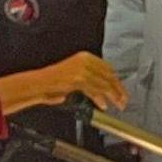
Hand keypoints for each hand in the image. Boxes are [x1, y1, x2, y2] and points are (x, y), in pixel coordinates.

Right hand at [0, 54, 124, 116]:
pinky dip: (100, 99)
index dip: (117, 80)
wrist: (37, 84)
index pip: (108, 68)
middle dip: (119, 89)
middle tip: (124, 99)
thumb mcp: (74, 76)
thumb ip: (89, 79)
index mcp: (84, 56)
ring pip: (105, 84)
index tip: (121, 89)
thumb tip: (103, 89)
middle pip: (109, 76)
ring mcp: (81, 69)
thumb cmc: (52, 82)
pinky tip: (103, 104)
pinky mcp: (79, 80)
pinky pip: (95, 90)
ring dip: (113, 96)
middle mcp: (84, 61)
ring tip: (117, 104)